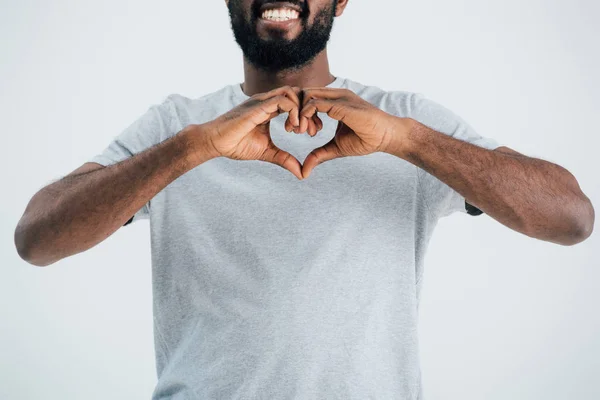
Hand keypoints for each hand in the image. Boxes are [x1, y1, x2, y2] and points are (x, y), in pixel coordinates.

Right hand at [201, 86, 320, 179]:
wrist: (214, 142)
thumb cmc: (236, 144)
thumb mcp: (267, 152)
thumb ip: (284, 159)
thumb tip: (302, 174)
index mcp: (270, 108)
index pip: (296, 101)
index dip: (308, 115)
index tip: (310, 133)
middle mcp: (267, 100)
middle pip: (298, 93)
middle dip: (310, 111)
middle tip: (311, 132)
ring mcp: (262, 101)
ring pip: (293, 92)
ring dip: (302, 111)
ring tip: (300, 131)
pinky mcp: (258, 106)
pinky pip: (283, 100)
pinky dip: (293, 112)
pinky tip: (292, 129)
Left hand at [298, 87, 409, 178]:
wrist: (386, 137)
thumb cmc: (366, 139)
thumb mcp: (336, 148)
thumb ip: (319, 155)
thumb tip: (304, 171)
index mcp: (334, 101)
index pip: (307, 97)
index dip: (299, 113)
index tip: (300, 131)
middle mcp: (335, 95)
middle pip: (303, 93)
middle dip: (294, 111)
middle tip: (296, 131)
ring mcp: (338, 97)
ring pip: (306, 95)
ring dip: (299, 114)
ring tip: (303, 132)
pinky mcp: (341, 105)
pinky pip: (315, 104)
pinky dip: (306, 116)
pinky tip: (311, 132)